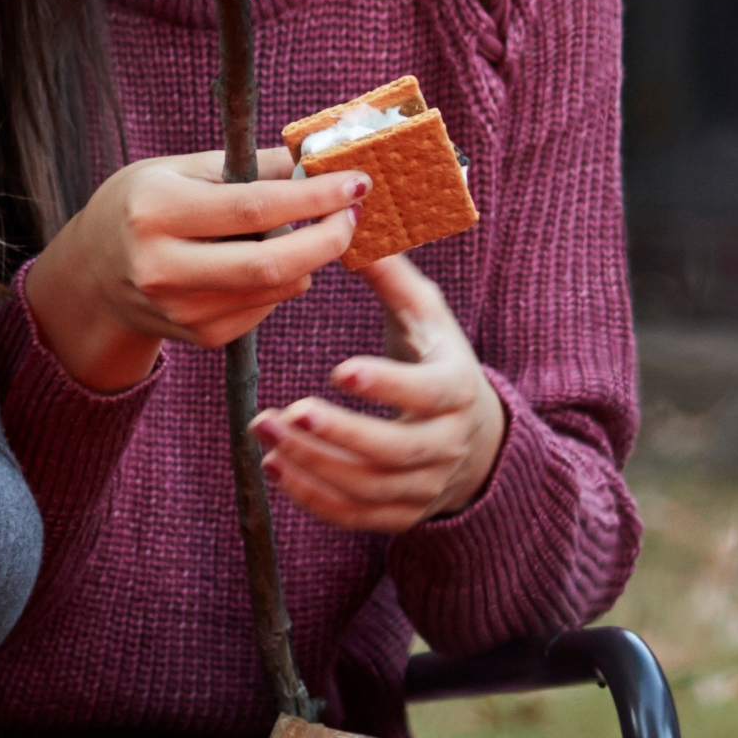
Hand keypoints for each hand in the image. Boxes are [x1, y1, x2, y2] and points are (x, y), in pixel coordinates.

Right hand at [26, 148, 364, 393]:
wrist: (95, 274)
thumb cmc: (142, 206)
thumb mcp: (179, 170)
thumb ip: (248, 165)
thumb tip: (317, 157)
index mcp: (156, 213)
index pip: (254, 208)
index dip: (314, 197)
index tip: (356, 181)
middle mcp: (164, 268)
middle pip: (271, 264)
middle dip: (328, 239)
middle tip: (352, 215)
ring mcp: (182, 311)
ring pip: (278, 288)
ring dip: (309, 258)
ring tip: (309, 229)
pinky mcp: (201, 337)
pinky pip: (266, 307)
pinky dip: (283, 281)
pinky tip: (265, 260)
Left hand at [255, 252, 506, 532]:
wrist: (472, 434)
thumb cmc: (435, 357)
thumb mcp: (425, 314)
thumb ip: (390, 274)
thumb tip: (350, 221)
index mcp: (456, 388)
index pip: (427, 392)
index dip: (386, 384)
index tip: (338, 369)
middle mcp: (446, 444)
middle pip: (395, 451)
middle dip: (339, 435)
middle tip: (287, 413)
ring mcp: (425, 486)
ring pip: (369, 488)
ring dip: (314, 465)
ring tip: (265, 433)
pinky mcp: (400, 514)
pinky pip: (356, 516)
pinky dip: (314, 498)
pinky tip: (275, 468)